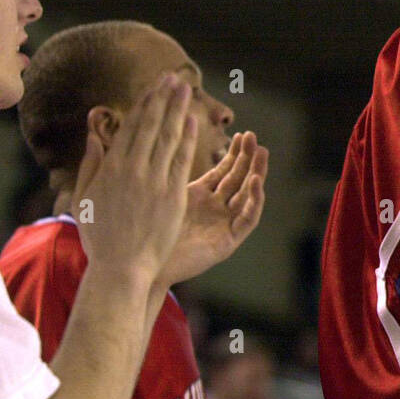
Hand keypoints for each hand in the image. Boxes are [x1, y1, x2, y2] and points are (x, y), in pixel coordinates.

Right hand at [72, 74, 195, 285]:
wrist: (121, 267)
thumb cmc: (100, 237)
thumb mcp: (85, 198)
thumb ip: (91, 165)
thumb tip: (93, 137)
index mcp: (111, 168)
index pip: (131, 127)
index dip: (143, 104)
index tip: (153, 87)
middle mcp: (133, 169)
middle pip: (151, 125)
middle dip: (163, 98)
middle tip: (173, 77)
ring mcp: (154, 181)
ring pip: (168, 137)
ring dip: (177, 110)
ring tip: (185, 89)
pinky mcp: (172, 195)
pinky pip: (181, 160)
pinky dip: (187, 138)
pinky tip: (192, 121)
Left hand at [156, 131, 268, 287]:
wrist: (137, 265)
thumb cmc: (141, 232)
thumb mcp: (156, 192)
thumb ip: (164, 168)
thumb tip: (161, 137)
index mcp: (200, 198)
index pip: (224, 171)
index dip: (233, 153)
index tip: (240, 133)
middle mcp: (215, 210)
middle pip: (239, 180)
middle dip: (247, 158)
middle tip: (253, 137)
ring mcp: (223, 226)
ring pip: (248, 196)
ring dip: (257, 174)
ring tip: (262, 153)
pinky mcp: (228, 242)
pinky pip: (248, 220)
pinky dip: (254, 201)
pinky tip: (255, 182)